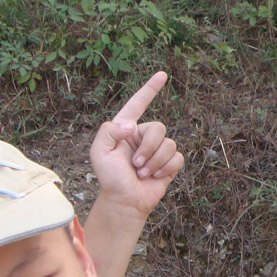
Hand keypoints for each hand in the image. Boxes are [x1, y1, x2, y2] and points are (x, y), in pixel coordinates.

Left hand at [88, 71, 183, 218]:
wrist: (125, 202)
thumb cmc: (110, 179)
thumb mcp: (99, 152)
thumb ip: (109, 131)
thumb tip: (133, 125)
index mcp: (126, 129)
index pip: (138, 104)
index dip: (150, 89)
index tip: (162, 75)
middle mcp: (143, 136)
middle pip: (158, 127)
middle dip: (148, 148)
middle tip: (136, 164)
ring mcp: (157, 150)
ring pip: (169, 143)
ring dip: (155, 161)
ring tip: (143, 173)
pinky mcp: (169, 164)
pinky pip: (177, 157)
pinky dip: (166, 168)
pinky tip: (155, 176)